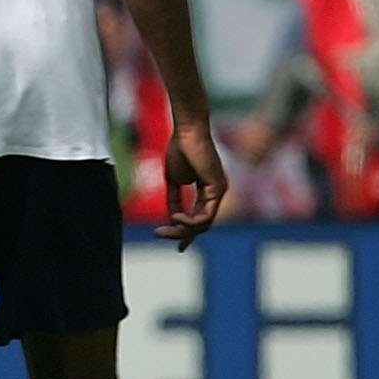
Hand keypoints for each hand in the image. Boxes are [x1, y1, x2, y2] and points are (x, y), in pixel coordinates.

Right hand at [156, 120, 227, 250]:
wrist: (186, 131)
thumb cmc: (179, 149)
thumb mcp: (173, 180)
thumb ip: (174, 198)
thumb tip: (172, 217)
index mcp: (207, 191)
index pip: (199, 218)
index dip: (186, 232)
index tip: (177, 247)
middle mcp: (216, 194)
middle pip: (201, 224)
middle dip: (180, 234)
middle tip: (158, 235)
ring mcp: (220, 192)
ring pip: (204, 224)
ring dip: (182, 230)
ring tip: (164, 229)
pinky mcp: (218, 189)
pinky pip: (206, 216)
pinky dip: (190, 221)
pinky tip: (176, 217)